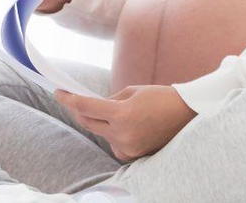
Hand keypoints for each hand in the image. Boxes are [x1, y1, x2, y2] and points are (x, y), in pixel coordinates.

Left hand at [55, 85, 196, 161]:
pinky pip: (113, 143)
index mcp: (122, 113)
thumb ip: (109, 100)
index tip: (59, 92)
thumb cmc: (160, 97)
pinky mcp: (133, 155)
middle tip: (71, 99)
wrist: (187, 115)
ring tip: (115, 111)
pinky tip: (125, 126)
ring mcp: (127, 147)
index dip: (69, 99)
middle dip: (79, 110)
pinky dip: (113, 134)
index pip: (86, 106)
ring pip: (101, 133)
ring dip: (100, 122)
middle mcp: (122, 134)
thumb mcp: (132, 91)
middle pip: (88, 122)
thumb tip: (93, 105)